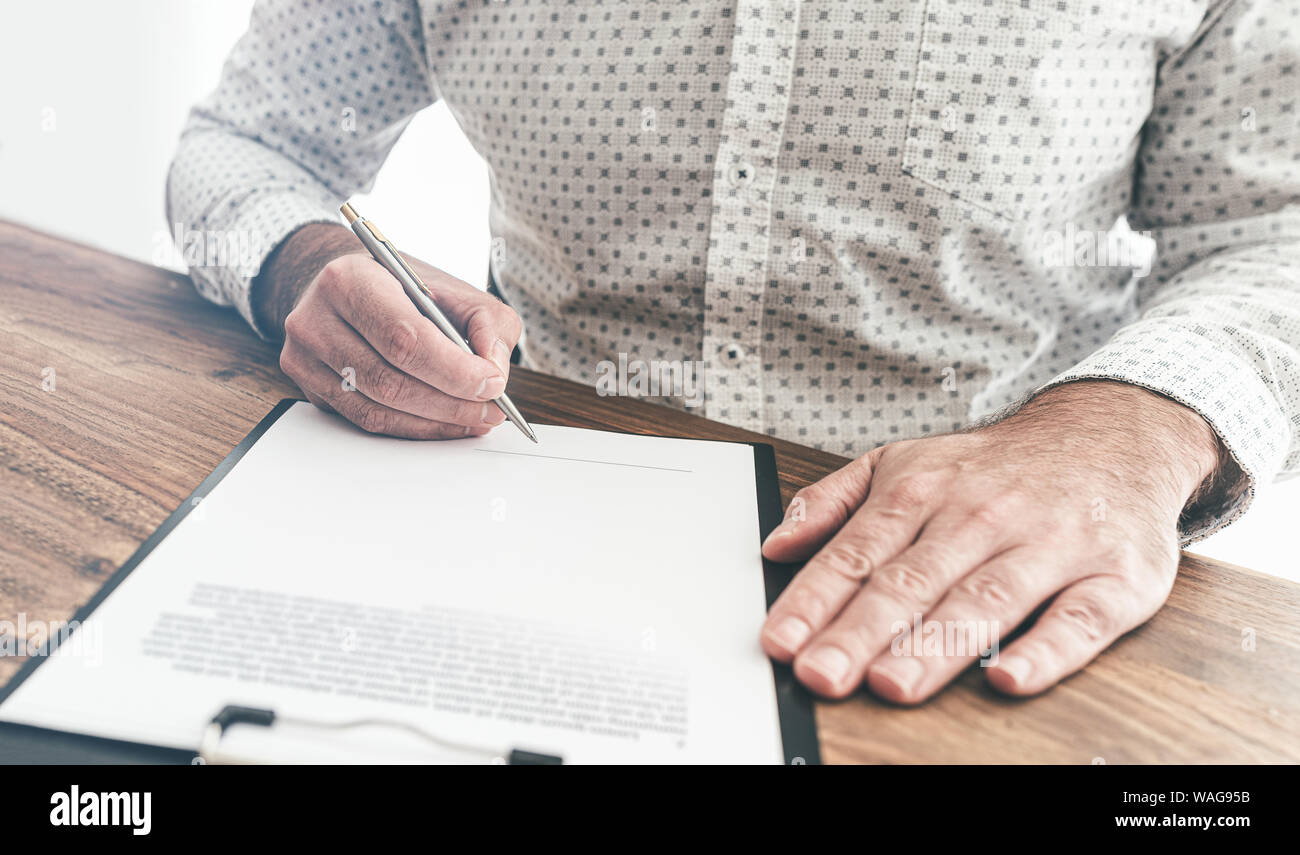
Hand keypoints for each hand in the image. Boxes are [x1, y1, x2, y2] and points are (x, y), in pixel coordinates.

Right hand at [257, 224, 521, 438]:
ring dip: (434, 422)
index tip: (493, 383)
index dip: (453, 370)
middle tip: (491, 409)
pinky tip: (443, 422)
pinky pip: (366, 420)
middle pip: (389, 380)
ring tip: (475, 418)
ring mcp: (306, 359)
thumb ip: (487, 324)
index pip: (404, 338)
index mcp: (350, 280)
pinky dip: (412, 428)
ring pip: (377, 409)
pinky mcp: (310, 388)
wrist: (349, 288)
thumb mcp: (456, 289)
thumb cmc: (404, 288)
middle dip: (451, 402)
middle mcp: (316, 320)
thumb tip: (494, 371)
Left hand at [759, 381, 1224, 702]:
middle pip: (912, 581)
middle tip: (822, 674)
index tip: (780, 642)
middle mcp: (981, 517)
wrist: (1112, 432)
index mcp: (923, 491)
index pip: (857, 553)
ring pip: (984, 599)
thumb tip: (775, 544)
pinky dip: (1048, 649)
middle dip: (861, 631)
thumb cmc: (996, 466)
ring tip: (892, 683)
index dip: (814, 599)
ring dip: (936, 645)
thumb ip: (834, 500)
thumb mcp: (904, 459)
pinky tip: (1010, 678)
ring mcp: (1049, 545)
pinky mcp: (1114, 577)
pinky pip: (1081, 618)